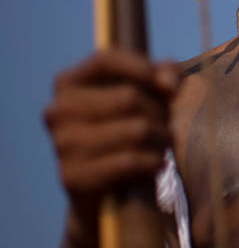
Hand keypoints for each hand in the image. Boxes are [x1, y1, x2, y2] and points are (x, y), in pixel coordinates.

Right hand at [44, 50, 178, 221]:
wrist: (106, 188)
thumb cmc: (129, 127)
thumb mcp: (145, 93)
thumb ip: (162, 74)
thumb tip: (169, 85)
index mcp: (69, 82)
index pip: (106, 60)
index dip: (143, 68)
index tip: (172, 88)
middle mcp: (57, 111)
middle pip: (129, 98)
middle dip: (160, 113)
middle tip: (167, 126)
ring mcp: (61, 144)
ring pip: (136, 131)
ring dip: (161, 140)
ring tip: (163, 145)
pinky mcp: (71, 177)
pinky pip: (129, 161)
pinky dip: (152, 162)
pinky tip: (156, 164)